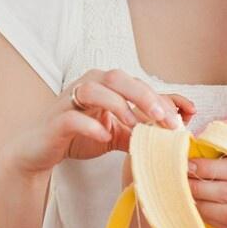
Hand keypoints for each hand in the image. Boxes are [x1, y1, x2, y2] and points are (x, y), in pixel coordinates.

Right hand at [6, 69, 194, 174]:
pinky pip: (72, 116)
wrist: (39, 150)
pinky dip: (89, 124)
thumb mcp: (119, 131)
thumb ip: (145, 124)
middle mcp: (88, 85)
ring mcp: (69, 100)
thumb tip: (181, 120)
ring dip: (118, 106)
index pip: (138, 84)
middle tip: (165, 118)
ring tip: (135, 127)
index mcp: (105, 85)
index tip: (187, 114)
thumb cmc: (79, 135)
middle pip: (117, 78)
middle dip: (144, 96)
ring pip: (94, 90)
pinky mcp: (55, 120)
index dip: (163, 97)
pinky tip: (103, 135)